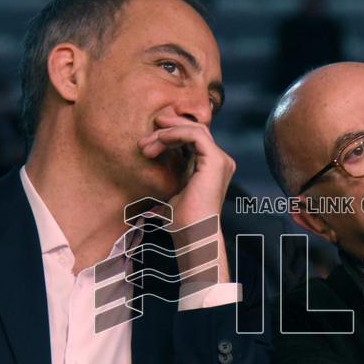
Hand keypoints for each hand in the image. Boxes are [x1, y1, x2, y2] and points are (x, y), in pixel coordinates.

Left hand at [138, 113, 234, 284]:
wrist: (193, 234)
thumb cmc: (183, 223)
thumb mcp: (170, 197)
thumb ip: (167, 184)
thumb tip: (146, 190)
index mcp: (211, 167)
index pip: (192, 140)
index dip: (169, 137)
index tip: (146, 144)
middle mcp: (220, 161)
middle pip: (193, 130)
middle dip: (166, 131)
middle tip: (143, 142)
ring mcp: (220, 160)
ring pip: (193, 129)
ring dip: (166, 133)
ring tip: (146, 145)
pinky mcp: (215, 160)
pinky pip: (195, 135)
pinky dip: (175, 134)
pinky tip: (159, 141)